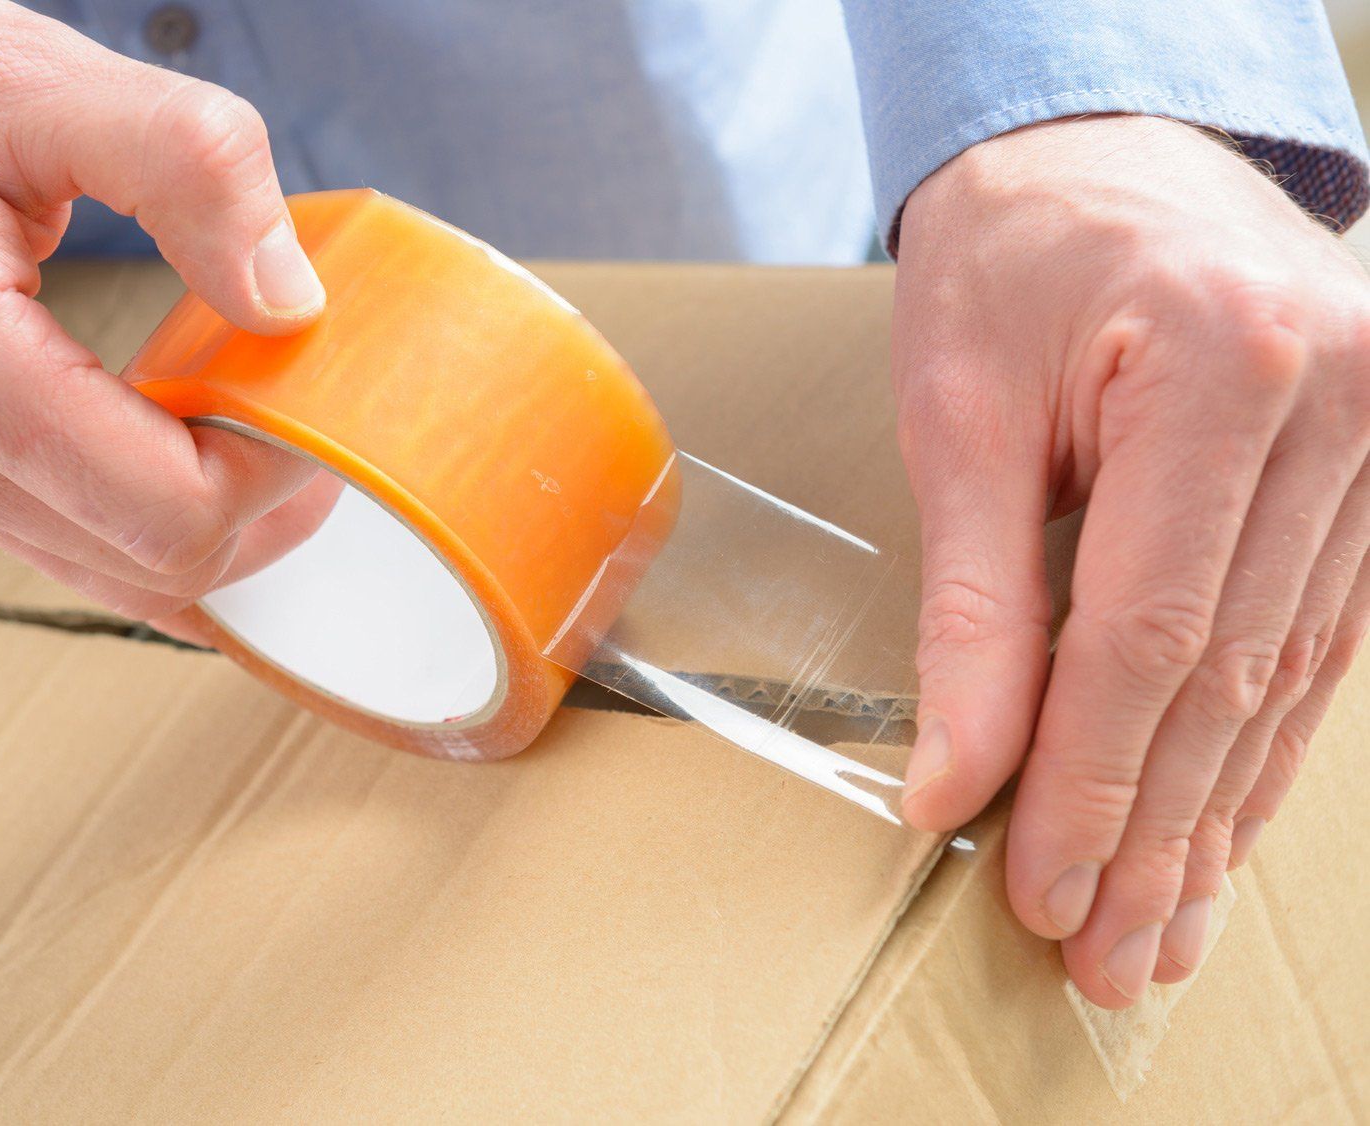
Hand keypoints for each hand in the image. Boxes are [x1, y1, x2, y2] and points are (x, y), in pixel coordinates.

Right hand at [0, 0, 335, 636]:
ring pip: (115, 574)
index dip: (277, 473)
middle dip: (265, 509)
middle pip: (155, 566)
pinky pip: (71, 544)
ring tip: (274, 435)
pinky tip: (204, 464)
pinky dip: (154, 524)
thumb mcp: (34, 79)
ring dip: (217, 525)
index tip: (320, 399)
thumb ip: (185, 167)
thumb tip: (289, 296)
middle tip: (320, 423)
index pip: (166, 510)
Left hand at [893, 115, 1369, 1007]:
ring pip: (1289, 677)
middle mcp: (1338, 405)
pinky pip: (1318, 639)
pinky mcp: (1368, 474)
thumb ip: (972, 608)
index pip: (1152, 635)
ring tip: (1159, 931)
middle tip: (1107, 955)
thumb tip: (954, 782)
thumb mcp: (958, 418)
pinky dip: (1258, 746)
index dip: (1094, 783)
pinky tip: (1220, 829)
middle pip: (1230, 674)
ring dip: (1215, 814)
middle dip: (1157, 831)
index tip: (1042, 890)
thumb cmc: (1008, 263)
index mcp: (1222, 367)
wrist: (1097, 159)